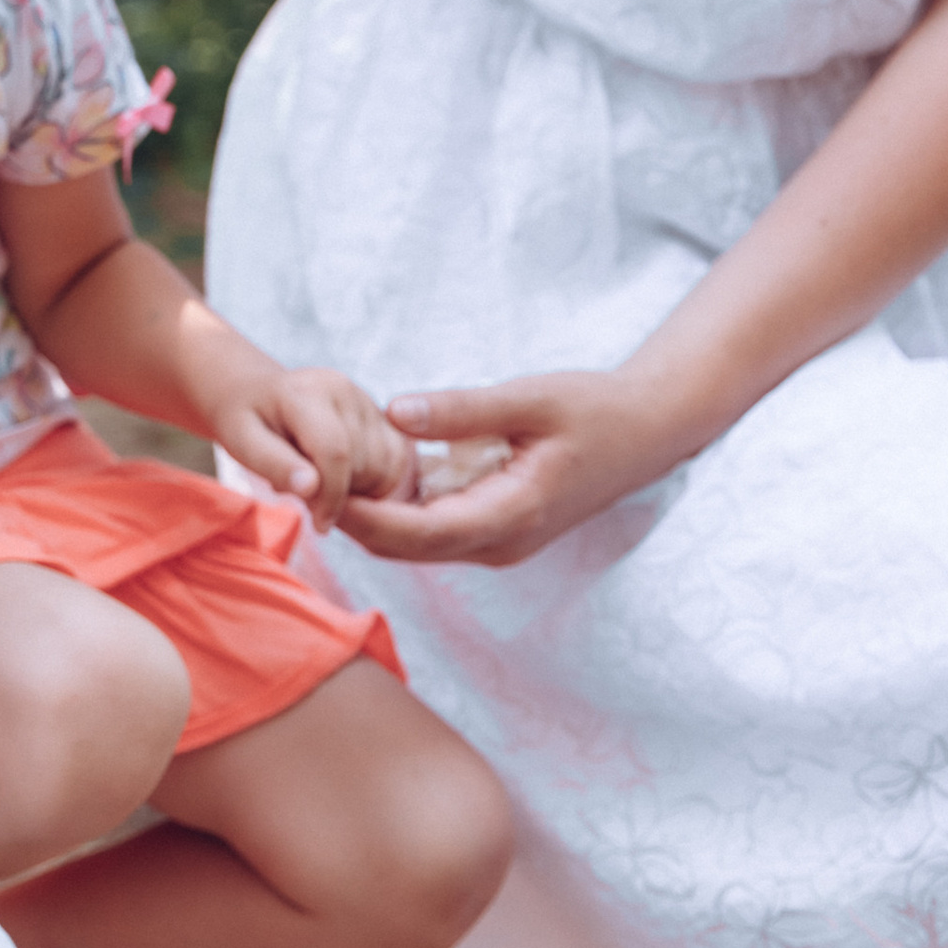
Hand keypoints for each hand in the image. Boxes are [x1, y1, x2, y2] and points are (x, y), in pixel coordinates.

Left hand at [197, 359, 420, 524]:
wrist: (258, 394)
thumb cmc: (244, 421)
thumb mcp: (242, 443)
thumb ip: (275, 465)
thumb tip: (309, 487)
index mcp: (306, 392)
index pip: (335, 452)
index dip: (331, 497)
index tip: (320, 525)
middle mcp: (343, 388)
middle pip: (365, 464)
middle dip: (343, 494)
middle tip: (309, 497)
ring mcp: (365, 399)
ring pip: (388, 467)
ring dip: (361, 490)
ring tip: (322, 483)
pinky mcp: (381, 415)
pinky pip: (397, 464)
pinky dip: (376, 483)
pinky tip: (345, 480)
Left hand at [333, 367, 698, 567]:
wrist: (646, 432)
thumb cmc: (593, 410)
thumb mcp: (530, 399)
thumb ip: (462, 410)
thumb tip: (394, 411)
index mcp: (509, 516)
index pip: (415, 534)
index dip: (360, 516)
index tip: (313, 487)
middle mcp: (499, 542)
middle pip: (406, 548)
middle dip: (354, 520)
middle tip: (301, 479)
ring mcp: (498, 541)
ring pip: (417, 544)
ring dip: (373, 518)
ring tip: (323, 474)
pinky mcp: (496, 528)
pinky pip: (435, 530)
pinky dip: (399, 511)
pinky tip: (369, 474)